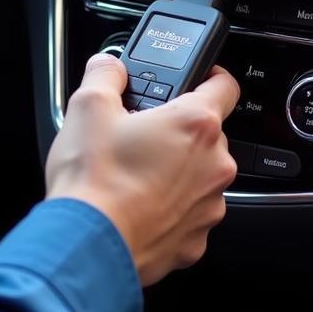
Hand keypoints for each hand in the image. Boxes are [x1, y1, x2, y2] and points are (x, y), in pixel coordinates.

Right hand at [45, 53, 239, 285]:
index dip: (210, 76)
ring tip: (132, 173)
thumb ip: (105, 74)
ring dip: (175, 171)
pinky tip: (136, 204)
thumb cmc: (94, 180)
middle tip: (140, 134)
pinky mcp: (194, 242)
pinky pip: (187, 214)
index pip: (225, 86)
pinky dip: (168, 208)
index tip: (199, 78)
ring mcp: (208, 207)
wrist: (88, 244)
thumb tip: (109, 67)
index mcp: (196, 124)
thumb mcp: (89, 105)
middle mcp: (213, 165)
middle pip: (206, 135)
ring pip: (198, 176)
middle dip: (176, 131)